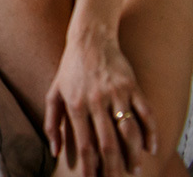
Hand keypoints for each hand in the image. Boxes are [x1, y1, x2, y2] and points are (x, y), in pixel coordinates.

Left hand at [44, 33, 155, 175]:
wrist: (89, 39)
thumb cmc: (69, 69)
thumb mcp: (53, 92)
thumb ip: (52, 122)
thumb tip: (54, 150)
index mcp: (75, 104)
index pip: (84, 143)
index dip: (89, 166)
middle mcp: (96, 100)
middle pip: (108, 142)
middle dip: (113, 166)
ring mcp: (116, 93)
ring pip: (129, 131)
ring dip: (133, 154)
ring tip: (134, 169)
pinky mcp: (132, 86)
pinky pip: (145, 113)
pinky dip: (150, 132)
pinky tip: (150, 147)